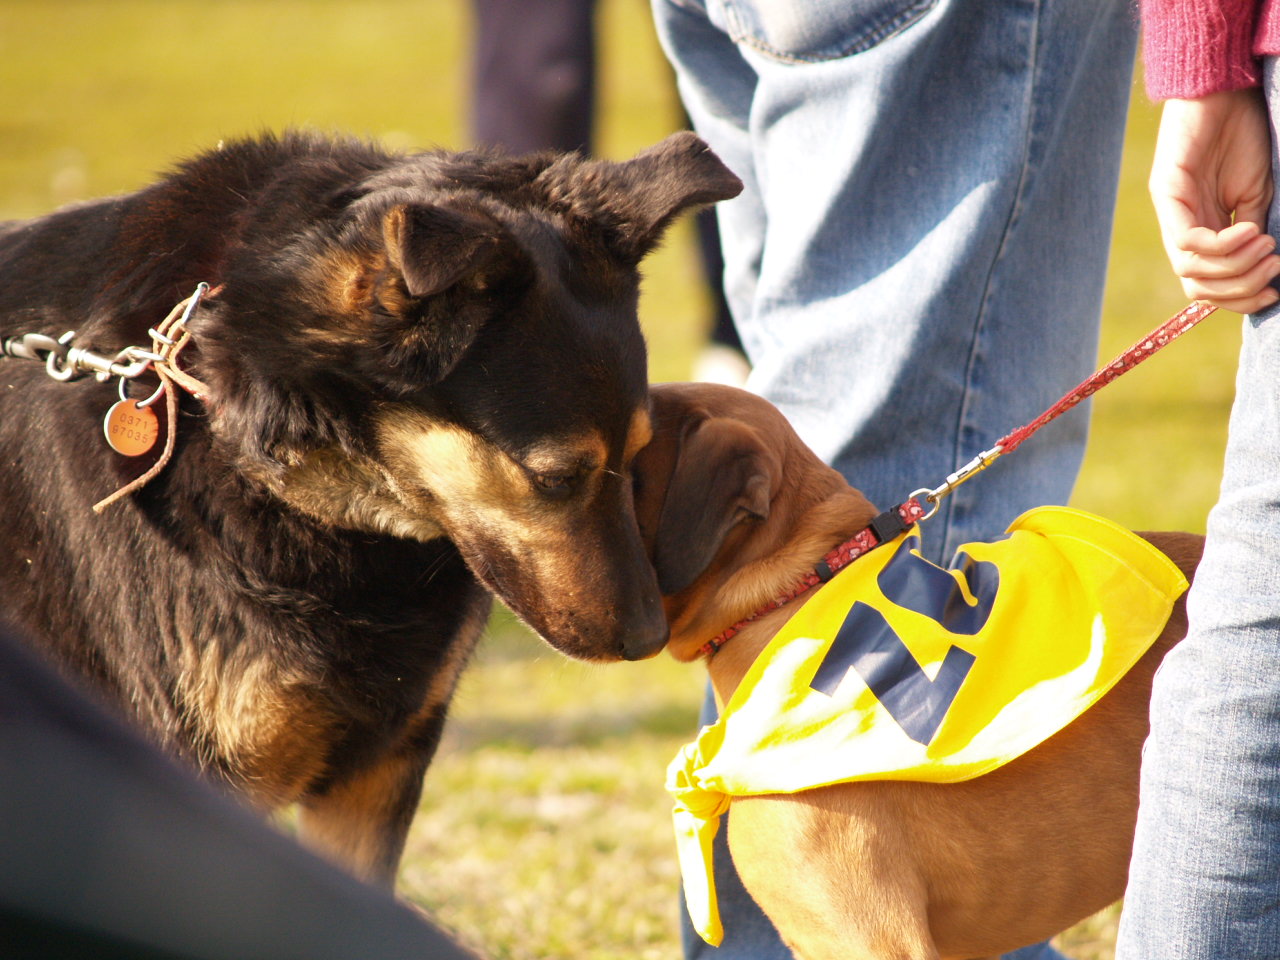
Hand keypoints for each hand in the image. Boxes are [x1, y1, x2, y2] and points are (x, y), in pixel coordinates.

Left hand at [1149, 88, 1279, 313]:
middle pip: (1196, 287)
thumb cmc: (1245, 135)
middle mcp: (1180, 228)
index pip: (1207, 287)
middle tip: (1273, 266)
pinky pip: (1189, 240)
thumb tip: (1266, 271)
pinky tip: (1249, 229)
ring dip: (1236, 266)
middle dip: (1239, 288)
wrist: (1229, 90)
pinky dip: (1223, 245)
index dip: (1240, 298)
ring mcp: (1171, 211)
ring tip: (1265, 243)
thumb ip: (1253, 234)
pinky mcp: (1167, 192)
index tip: (1275, 292)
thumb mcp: (1258, 194)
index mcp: (1202, 231)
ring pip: (1191, 269)